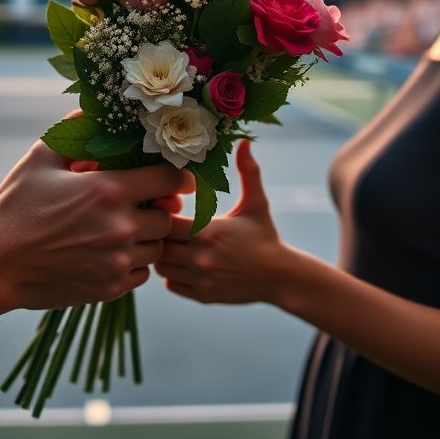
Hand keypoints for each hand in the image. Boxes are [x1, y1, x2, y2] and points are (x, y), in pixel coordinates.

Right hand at [0, 137, 194, 321]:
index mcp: (109, 190)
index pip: (170, 178)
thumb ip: (73, 131)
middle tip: (137, 205)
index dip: (178, 175)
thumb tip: (94, 110)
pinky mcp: (109, 288)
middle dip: (156, 209)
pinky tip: (110, 253)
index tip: (176, 176)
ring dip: (145, 238)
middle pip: (167, 217)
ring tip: (120, 230)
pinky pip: (141, 274)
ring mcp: (116, 261)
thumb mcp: (40, 159)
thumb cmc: (15, 208)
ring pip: (156, 247)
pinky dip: (132, 264)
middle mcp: (120, 227)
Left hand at [155, 141, 287, 305]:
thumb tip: (245, 142)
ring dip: (163, 255)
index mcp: (209, 233)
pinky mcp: (202, 296)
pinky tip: (184, 263)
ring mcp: (200, 280)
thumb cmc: (265, 236)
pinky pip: (171, 285)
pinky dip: (173, 275)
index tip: (173, 210)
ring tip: (175, 244)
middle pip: (159, 245)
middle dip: (160, 234)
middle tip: (169, 226)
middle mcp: (201, 259)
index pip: (167, 223)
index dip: (164, 215)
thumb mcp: (257, 203)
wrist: (280, 277)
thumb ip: (249, 172)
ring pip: (161, 267)